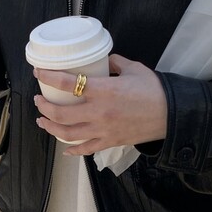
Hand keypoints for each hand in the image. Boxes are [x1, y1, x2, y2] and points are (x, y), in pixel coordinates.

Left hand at [33, 54, 166, 155]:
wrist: (172, 115)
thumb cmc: (155, 90)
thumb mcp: (133, 68)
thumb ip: (114, 63)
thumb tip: (104, 61)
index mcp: (103, 91)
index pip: (68, 84)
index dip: (49, 78)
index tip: (39, 73)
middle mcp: (99, 112)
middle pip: (61, 113)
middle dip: (44, 107)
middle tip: (39, 101)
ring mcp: (103, 130)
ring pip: (68, 133)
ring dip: (51, 127)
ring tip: (43, 121)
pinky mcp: (110, 141)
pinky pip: (86, 149)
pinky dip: (73, 150)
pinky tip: (65, 148)